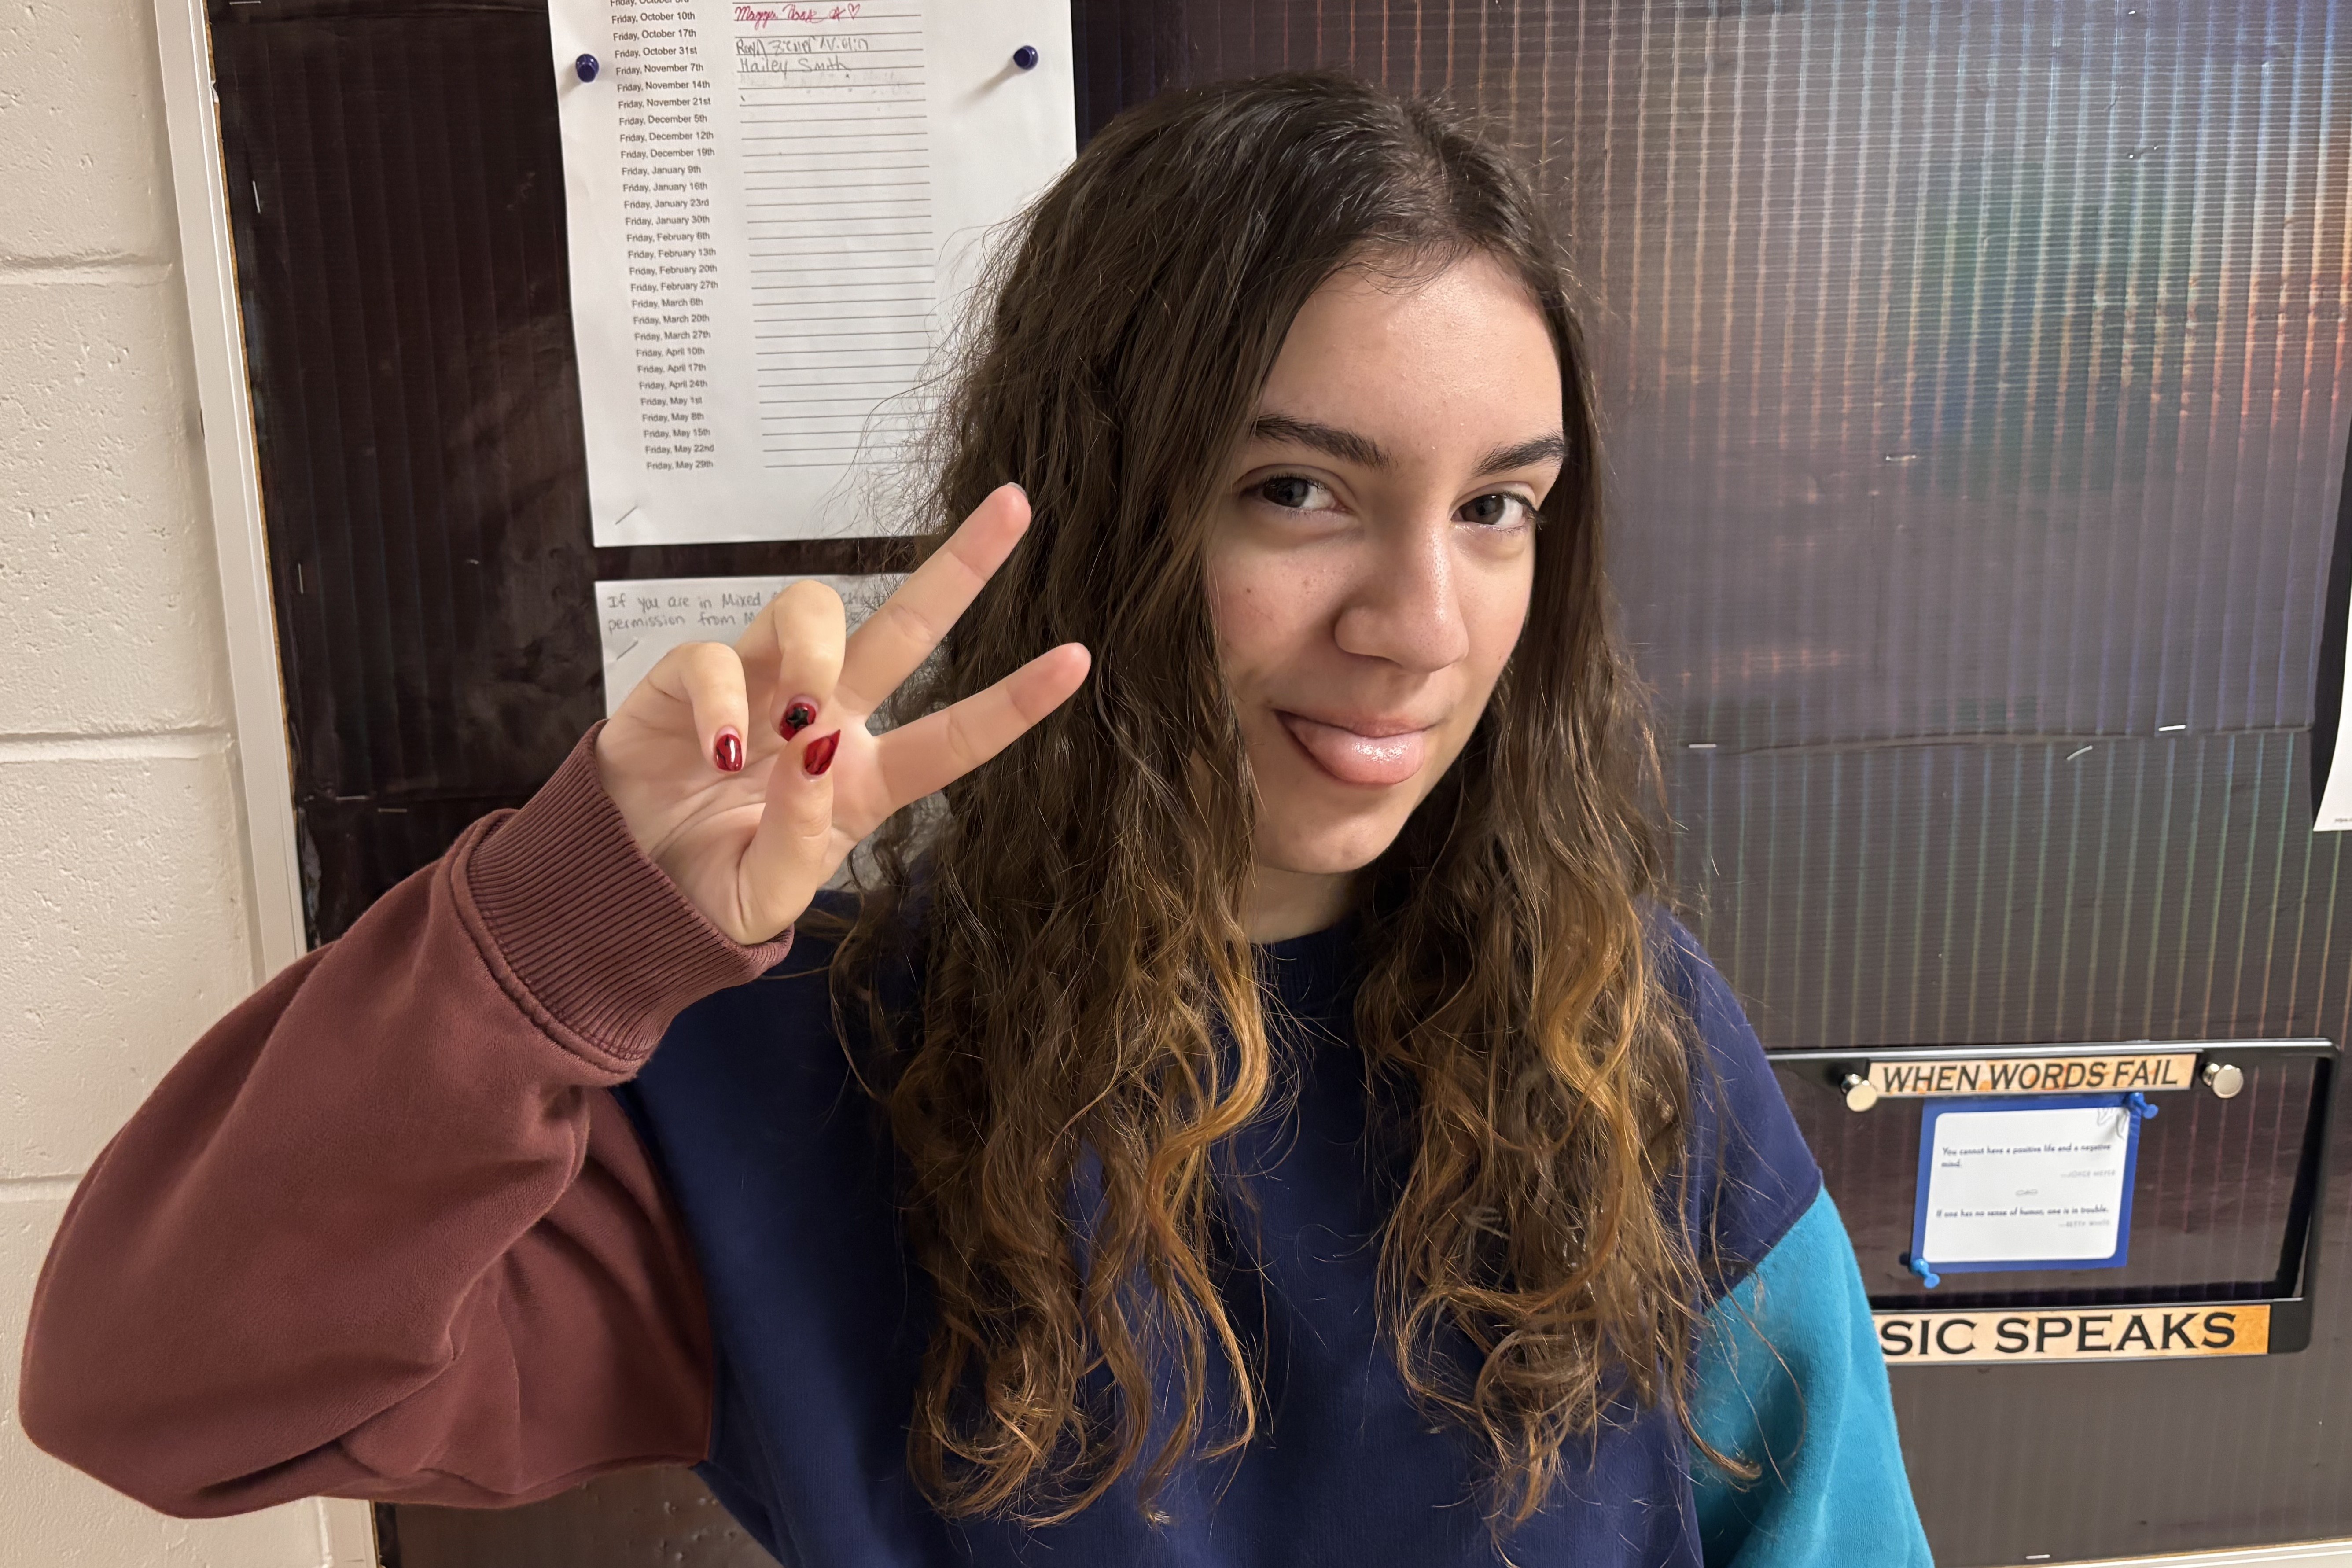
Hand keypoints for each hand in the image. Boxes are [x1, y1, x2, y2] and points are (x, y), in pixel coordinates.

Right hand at [594, 484, 1090, 942]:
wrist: (629, 883)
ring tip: (796, 718)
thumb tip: (813, 758)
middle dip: (960, 565)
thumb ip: (797, 847)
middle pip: (906, 626)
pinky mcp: (692, 678)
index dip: (1014, 702)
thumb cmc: (711, 884)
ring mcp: (762, 687)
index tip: (1078, 659)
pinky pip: (716, 654)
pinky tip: (717, 751)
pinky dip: (721, 696)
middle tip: (1015, 506)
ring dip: (816, 650)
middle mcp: (827, 717)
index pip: (953, 736)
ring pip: (811, 609)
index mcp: (864, 778)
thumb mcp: (762, 900)